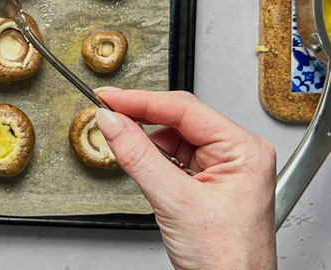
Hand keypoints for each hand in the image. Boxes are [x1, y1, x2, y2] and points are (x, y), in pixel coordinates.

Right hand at [94, 89, 276, 269]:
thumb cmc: (227, 260)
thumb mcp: (175, 202)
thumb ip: (139, 157)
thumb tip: (113, 123)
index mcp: (244, 150)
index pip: (184, 109)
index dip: (141, 100)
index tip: (109, 98)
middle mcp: (237, 154)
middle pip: (178, 119)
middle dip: (141, 118)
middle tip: (107, 114)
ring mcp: (221, 169)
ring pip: (172, 138)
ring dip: (145, 141)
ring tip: (121, 144)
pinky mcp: (206, 183)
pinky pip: (172, 158)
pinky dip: (151, 158)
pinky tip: (139, 163)